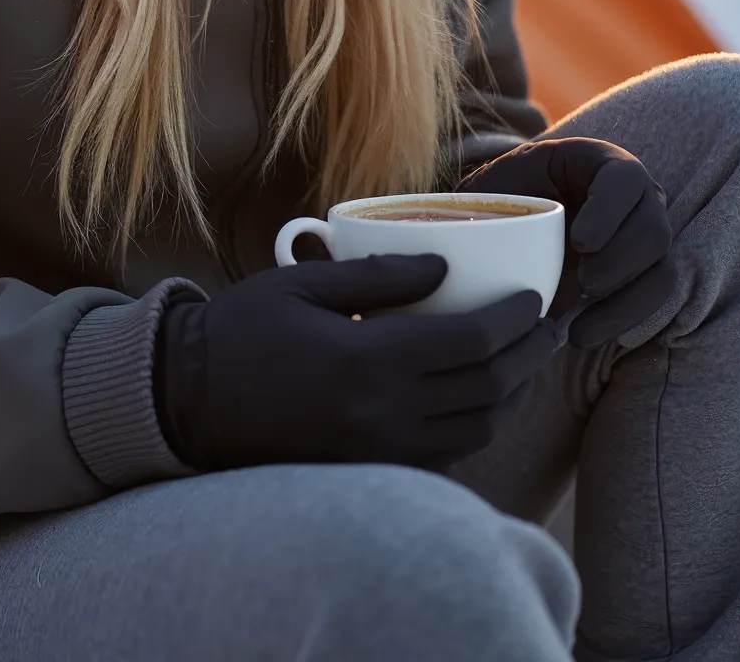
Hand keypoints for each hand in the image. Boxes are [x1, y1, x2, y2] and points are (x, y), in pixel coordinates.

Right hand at [155, 256, 555, 472]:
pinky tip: (480, 395)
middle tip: (547, 324)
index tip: (532, 294)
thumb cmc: (243, 331)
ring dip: (512, 393)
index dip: (514, 318)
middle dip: (528, 354)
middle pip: (488, 389)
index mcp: (367, 361)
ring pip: (478, 428)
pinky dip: (478, 424)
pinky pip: (449, 454)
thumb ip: (377, 276)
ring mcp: (380, 453)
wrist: (192, 404)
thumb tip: (446, 267)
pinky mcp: (373, 472)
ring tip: (524, 358)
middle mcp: (382, 416)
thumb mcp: (302, 283)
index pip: (473, 344)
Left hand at [464, 137, 678, 349]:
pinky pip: (652, 301)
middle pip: (653, 228)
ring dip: (625, 303)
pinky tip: (584, 334)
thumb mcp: (497, 186)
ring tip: (581, 331)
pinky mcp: (643, 275)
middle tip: (585, 284)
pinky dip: (622, 321)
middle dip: (621, 261)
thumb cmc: (502, 198)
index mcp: (599, 162)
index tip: (579, 242)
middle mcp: (635, 197)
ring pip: (661, 272)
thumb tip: (484, 235)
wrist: (509, 223)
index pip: (625, 178)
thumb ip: (496, 203)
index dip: (609, 210)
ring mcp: (645, 236)